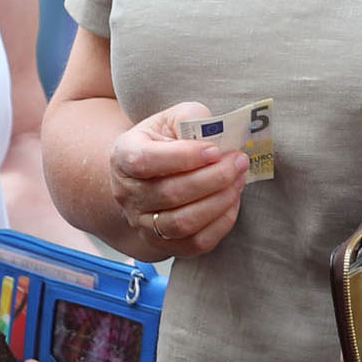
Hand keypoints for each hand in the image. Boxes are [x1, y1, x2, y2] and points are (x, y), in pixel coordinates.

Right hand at [105, 102, 246, 258]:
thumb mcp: (171, 119)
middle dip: (214, 178)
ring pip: (183, 222)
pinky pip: (196, 243)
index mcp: (123, 156)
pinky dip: (221, 223)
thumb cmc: (163, 142)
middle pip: (171, 193)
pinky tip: (232, 201)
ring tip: (239, 180)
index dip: (183, 157)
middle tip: (239, 161)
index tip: (215, 150)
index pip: (146, 160)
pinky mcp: (163, 244)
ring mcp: (143, 223)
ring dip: (219, 201)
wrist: (147, 175)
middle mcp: (127, 194)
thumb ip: (191, 118)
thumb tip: (215, 134)